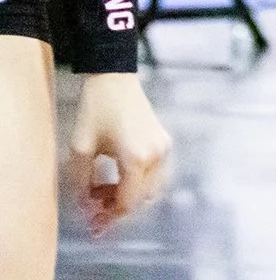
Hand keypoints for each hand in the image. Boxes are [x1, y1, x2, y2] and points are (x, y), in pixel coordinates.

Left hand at [66, 72, 170, 234]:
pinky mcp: (164, 143)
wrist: (115, 80)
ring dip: (129, 197)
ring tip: (104, 193)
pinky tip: (118, 180)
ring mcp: (164, 149)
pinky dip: (138, 185)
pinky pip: (156, 176)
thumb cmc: (95, 112)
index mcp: (137, 159)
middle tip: (94, 211)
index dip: (109, 217)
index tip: (92, 225)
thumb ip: (82, 183)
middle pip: (141, 199)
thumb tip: (86, 207)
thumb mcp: (80, 149)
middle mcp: (157, 156)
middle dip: (117, 209)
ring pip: (151, 190)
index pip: (127, 202)